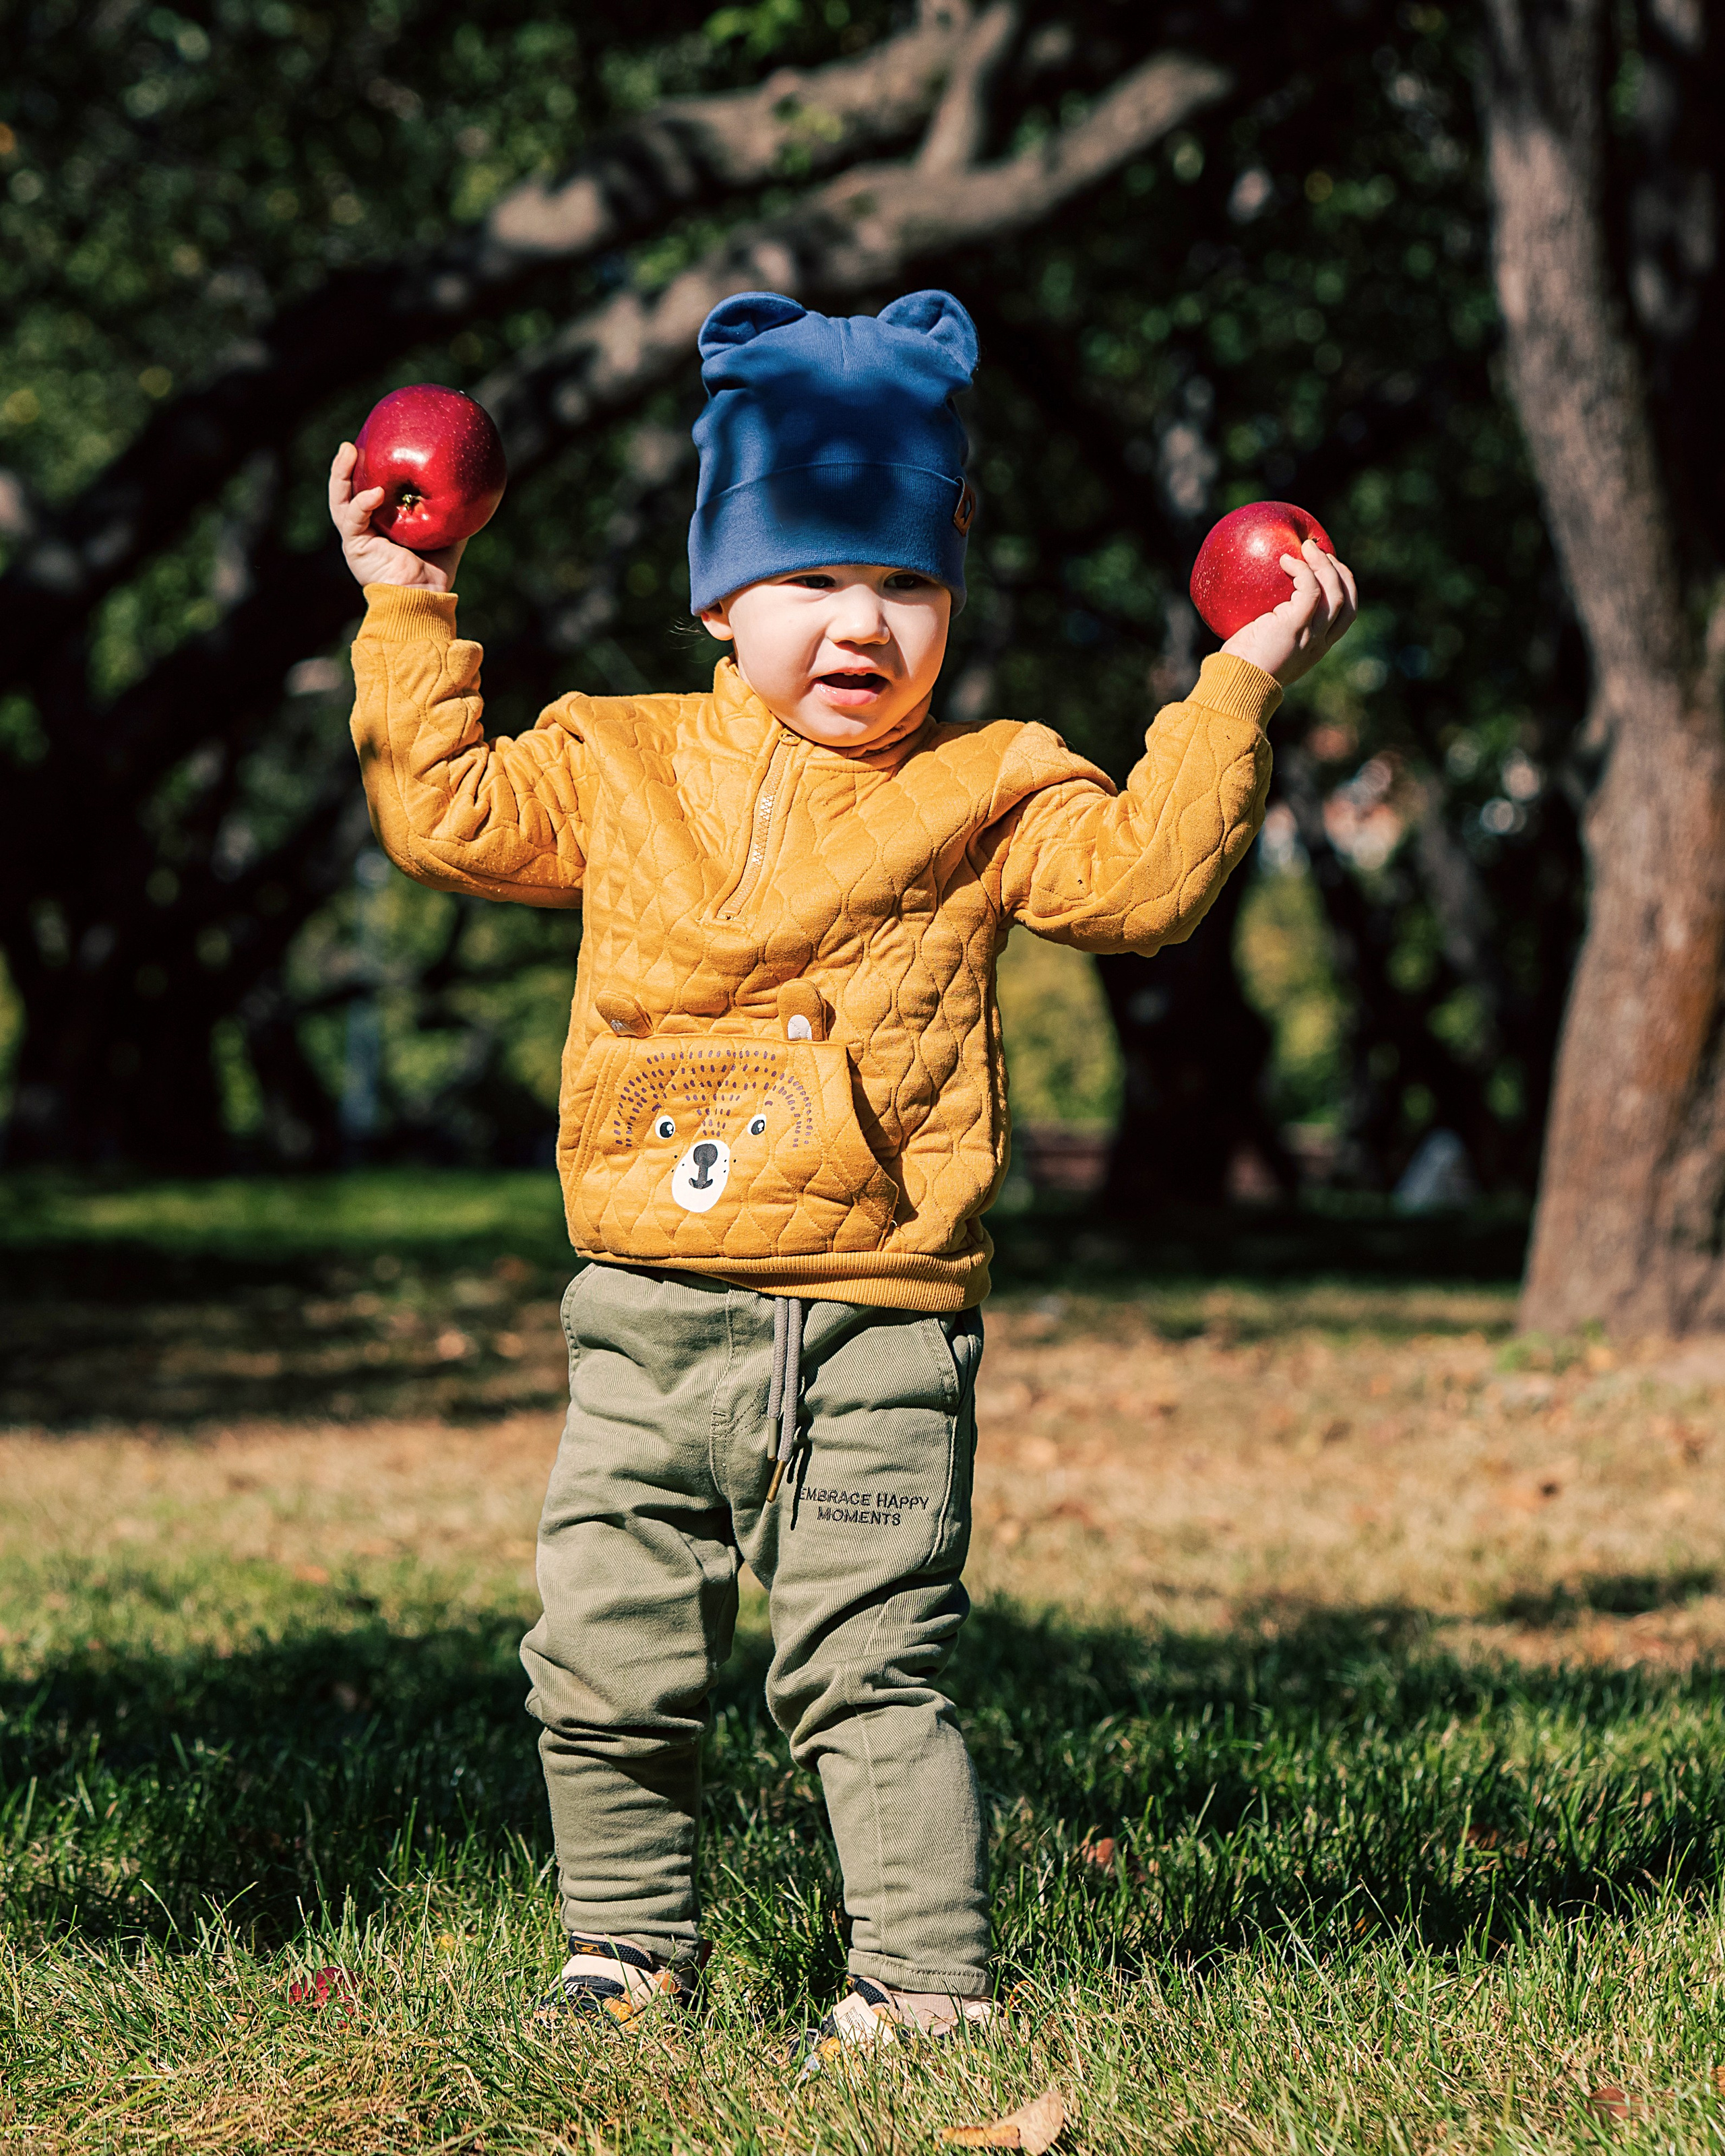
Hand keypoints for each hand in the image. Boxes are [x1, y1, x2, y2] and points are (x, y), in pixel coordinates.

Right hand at [328, 441, 465, 591]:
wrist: (424, 600)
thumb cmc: (434, 575)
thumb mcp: (444, 537)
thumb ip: (448, 517)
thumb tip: (468, 497)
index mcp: (380, 526)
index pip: (367, 492)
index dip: (367, 472)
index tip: (374, 448)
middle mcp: (365, 530)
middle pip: (347, 492)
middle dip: (345, 467)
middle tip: (352, 444)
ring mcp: (358, 538)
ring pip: (340, 500)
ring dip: (341, 475)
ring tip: (348, 451)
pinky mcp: (355, 547)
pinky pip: (353, 519)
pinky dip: (362, 503)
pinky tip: (375, 492)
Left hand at [1220, 539, 1357, 686]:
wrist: (1237, 687)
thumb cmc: (1240, 671)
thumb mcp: (1266, 650)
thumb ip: (1273, 633)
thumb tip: (1260, 610)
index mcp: (1317, 649)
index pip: (1345, 616)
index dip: (1344, 588)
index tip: (1329, 571)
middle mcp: (1320, 643)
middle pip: (1347, 601)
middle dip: (1340, 572)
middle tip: (1320, 553)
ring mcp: (1311, 634)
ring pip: (1334, 591)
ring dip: (1324, 564)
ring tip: (1306, 547)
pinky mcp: (1296, 625)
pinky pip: (1310, 588)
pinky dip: (1302, 570)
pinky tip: (1285, 560)